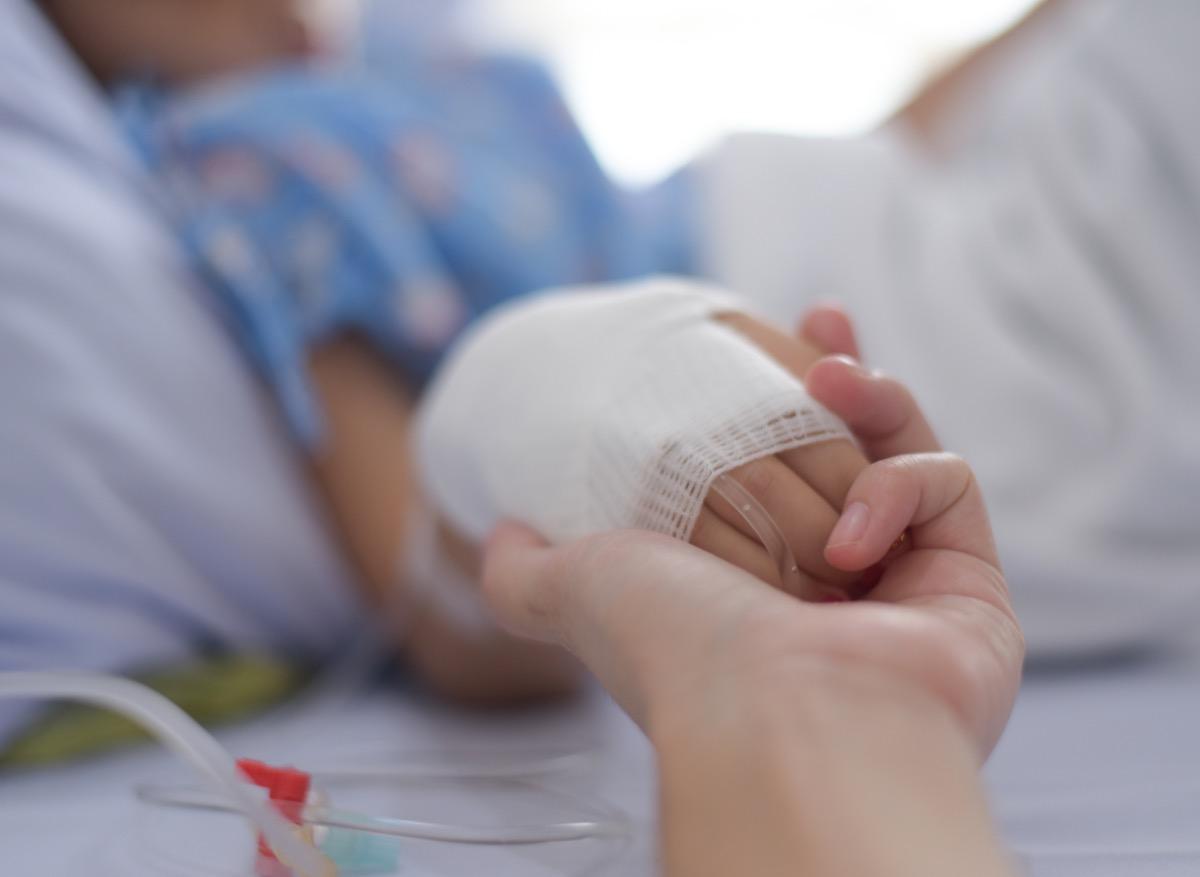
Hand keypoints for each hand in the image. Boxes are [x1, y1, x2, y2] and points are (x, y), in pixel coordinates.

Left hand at [482, 336, 1022, 756]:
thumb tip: (494, 537)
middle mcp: (833, 587)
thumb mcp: (576, 586)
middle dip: (843, 376)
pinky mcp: (971, 591)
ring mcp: (906, 588)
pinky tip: (852, 531)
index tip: (764, 342)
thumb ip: (526, 568)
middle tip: (819, 321)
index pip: (777, 474)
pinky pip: (950, 493)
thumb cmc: (680, 649)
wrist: (780, 722)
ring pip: (909, 457)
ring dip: (872, 403)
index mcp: (755, 584)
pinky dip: (902, 487)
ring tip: (828, 381)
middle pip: (852, 453)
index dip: (772, 402)